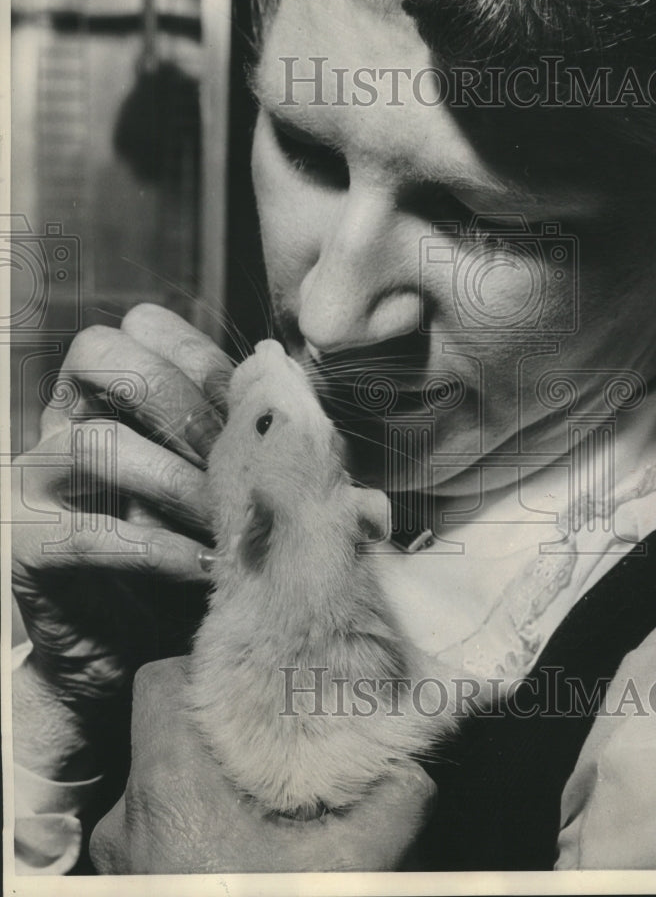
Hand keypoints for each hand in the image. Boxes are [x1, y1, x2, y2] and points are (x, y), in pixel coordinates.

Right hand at [12, 305, 231, 769]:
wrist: (129, 645)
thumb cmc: (190, 549)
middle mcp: (66, 416)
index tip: (253, 403)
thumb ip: (256, 442)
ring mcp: (38, 476)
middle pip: (102, 354)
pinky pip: (87, 532)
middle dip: (182, 402)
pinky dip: (157, 549)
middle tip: (235, 457)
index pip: (143, 326)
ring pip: (97, 442)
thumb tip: (310, 405)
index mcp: (113, 388)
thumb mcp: (228, 485)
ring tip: (228, 521)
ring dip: (177, 481)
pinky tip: (205, 569)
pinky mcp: (27, 541)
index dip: (202, 354)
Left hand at [89, 657, 436, 873]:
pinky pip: (157, 830)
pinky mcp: (129, 885)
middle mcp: (132, 816)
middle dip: (221, 732)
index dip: (203, 668)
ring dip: (208, 783)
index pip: (159, 683)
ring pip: (162, 785)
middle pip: (167, 734)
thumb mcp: (349, 869)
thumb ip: (391, 803)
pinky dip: (194, 824)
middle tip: (274, 739)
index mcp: (171, 788)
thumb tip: (415, 767)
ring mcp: (123, 858)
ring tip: (263, 797)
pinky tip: (242, 847)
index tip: (252, 685)